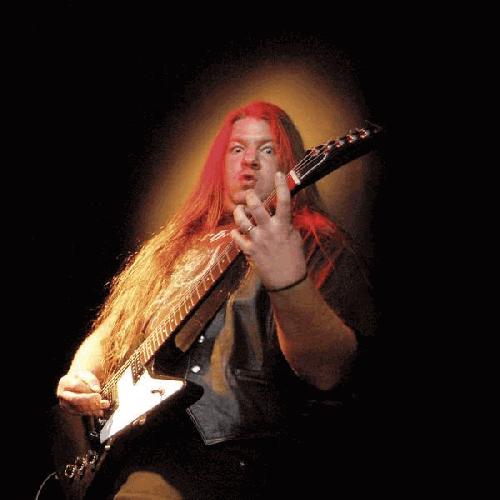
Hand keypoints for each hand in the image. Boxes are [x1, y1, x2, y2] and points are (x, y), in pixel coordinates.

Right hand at [56, 370, 109, 416]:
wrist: (78, 383)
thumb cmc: (82, 378)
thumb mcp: (86, 375)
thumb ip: (91, 381)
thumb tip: (97, 390)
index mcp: (65, 383)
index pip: (75, 386)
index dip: (87, 389)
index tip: (98, 390)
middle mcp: (63, 395)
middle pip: (75, 399)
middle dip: (89, 400)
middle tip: (100, 398)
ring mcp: (66, 404)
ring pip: (78, 408)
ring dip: (93, 408)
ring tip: (105, 404)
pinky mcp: (71, 411)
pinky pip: (81, 413)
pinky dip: (91, 412)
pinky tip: (100, 411)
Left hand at [230, 171, 306, 289]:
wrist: (287, 281)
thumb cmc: (294, 259)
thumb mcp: (295, 238)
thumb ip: (287, 224)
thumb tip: (282, 214)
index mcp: (284, 226)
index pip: (284, 201)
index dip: (281, 185)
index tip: (279, 174)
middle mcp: (269, 231)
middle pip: (256, 207)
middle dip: (250, 197)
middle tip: (249, 194)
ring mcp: (258, 241)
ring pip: (242, 221)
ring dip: (239, 213)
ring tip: (240, 210)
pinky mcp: (249, 251)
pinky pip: (237, 237)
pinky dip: (235, 233)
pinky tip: (237, 231)